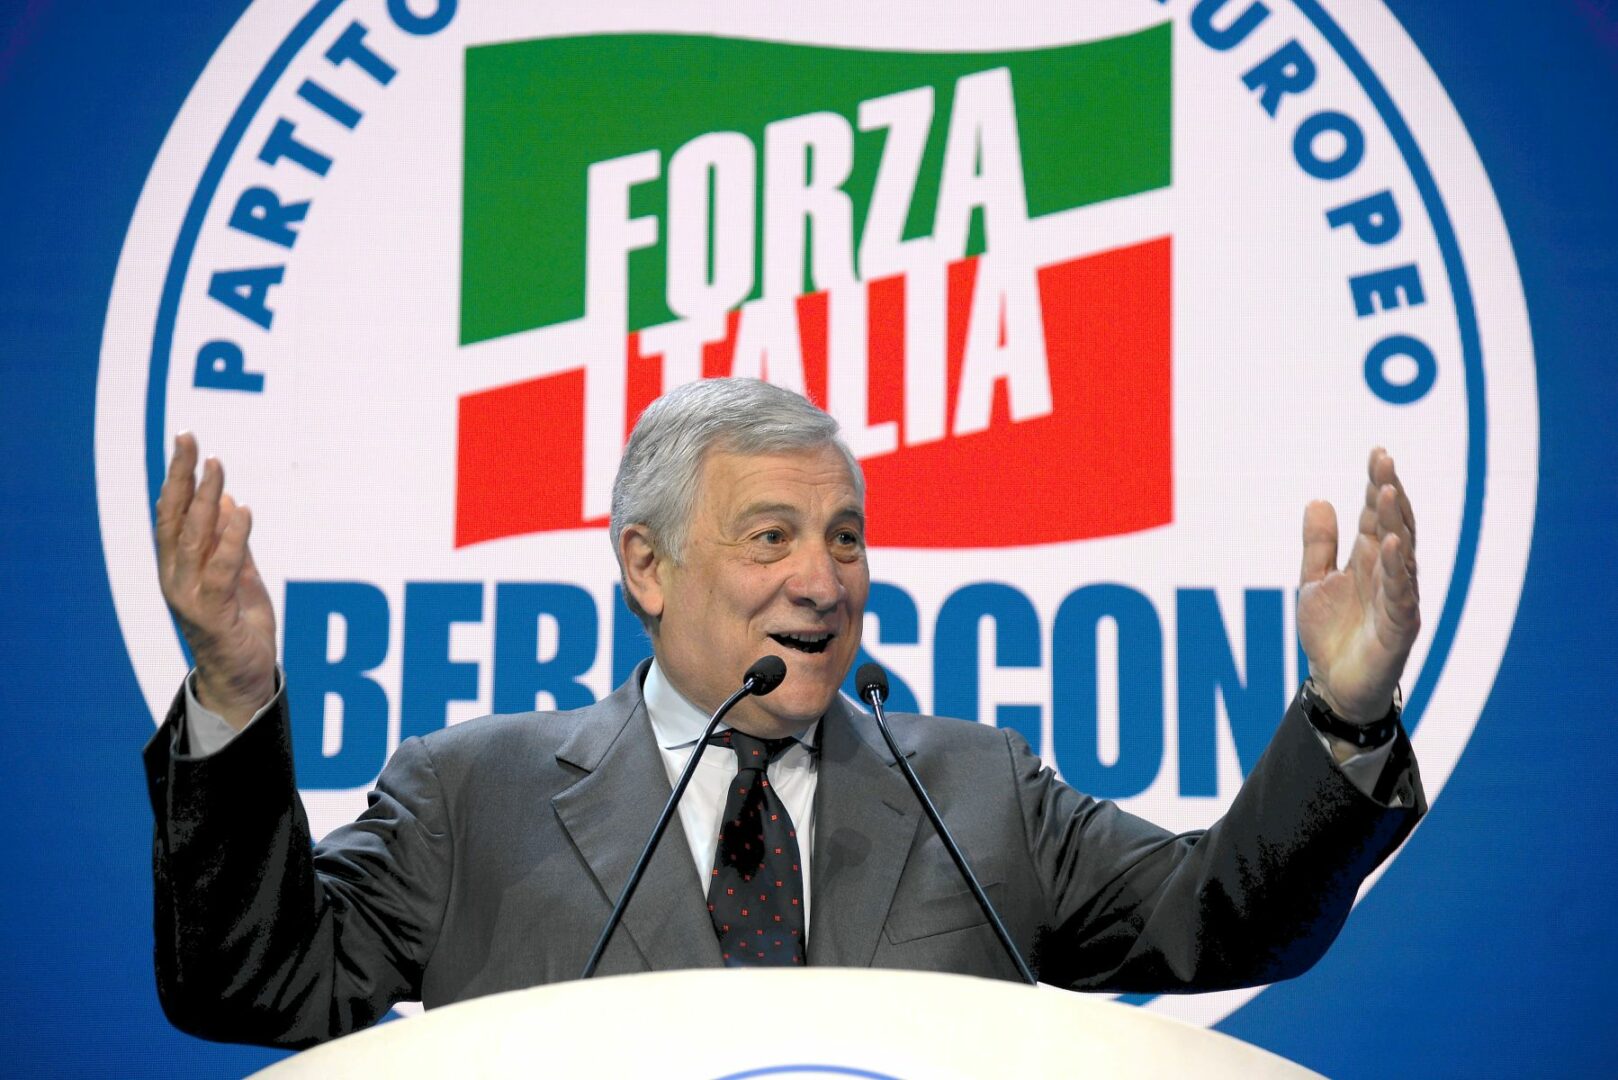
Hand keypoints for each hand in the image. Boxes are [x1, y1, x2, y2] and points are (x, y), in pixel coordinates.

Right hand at [155, 433, 277, 729]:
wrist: (243, 679)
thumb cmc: (239, 627)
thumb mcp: (238, 576)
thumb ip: (230, 542)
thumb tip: (225, 500)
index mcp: (179, 566)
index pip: (171, 512)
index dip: (177, 476)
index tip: (186, 441)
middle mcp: (176, 578)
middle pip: (174, 518)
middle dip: (181, 476)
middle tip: (188, 439)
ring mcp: (190, 597)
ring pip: (194, 538)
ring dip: (204, 499)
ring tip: (217, 466)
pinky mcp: (211, 614)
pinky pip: (221, 570)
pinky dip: (232, 539)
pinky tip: (241, 511)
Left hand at [1297, 448, 1419, 723]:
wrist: (1334, 683)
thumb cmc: (1332, 633)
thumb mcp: (1314, 581)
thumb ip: (1319, 544)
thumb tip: (1319, 499)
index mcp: (1370, 560)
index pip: (1378, 515)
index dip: (1377, 485)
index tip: (1376, 454)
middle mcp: (1388, 573)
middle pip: (1395, 525)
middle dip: (1389, 492)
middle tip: (1383, 460)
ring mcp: (1397, 598)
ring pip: (1403, 553)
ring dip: (1397, 521)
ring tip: (1387, 490)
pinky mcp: (1400, 626)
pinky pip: (1401, 594)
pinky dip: (1398, 568)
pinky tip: (1394, 544)